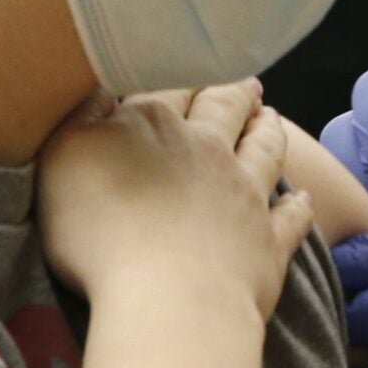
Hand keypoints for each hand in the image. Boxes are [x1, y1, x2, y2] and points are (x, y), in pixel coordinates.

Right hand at [39, 80, 311, 321]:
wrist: (168, 298)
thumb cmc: (100, 232)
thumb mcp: (64, 158)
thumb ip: (81, 115)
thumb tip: (98, 83)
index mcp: (155, 125)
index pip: (168, 90)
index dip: (176, 79)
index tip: (185, 69)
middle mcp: (208, 150)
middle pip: (224, 110)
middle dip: (232, 94)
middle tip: (246, 85)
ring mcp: (244, 193)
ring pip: (265, 150)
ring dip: (269, 132)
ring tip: (272, 118)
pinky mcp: (268, 242)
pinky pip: (290, 218)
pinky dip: (298, 206)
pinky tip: (303, 199)